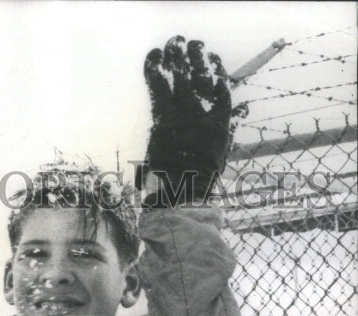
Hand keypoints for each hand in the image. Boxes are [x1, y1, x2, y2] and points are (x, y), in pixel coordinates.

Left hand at [137, 36, 247, 202]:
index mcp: (219, 121)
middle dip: (195, 56)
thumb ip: (229, 128)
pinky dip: (154, 69)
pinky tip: (154, 55)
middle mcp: (203, 114)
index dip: (216, 69)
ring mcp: (183, 115)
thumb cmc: (199, 178)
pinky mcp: (162, 119)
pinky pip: (158, 86)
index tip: (212, 57)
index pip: (220, 85)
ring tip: (175, 41)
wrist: (180, 194)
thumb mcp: (220, 153)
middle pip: (200, 75)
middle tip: (190, 43)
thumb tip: (241, 110)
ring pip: (181, 75)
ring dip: (177, 55)